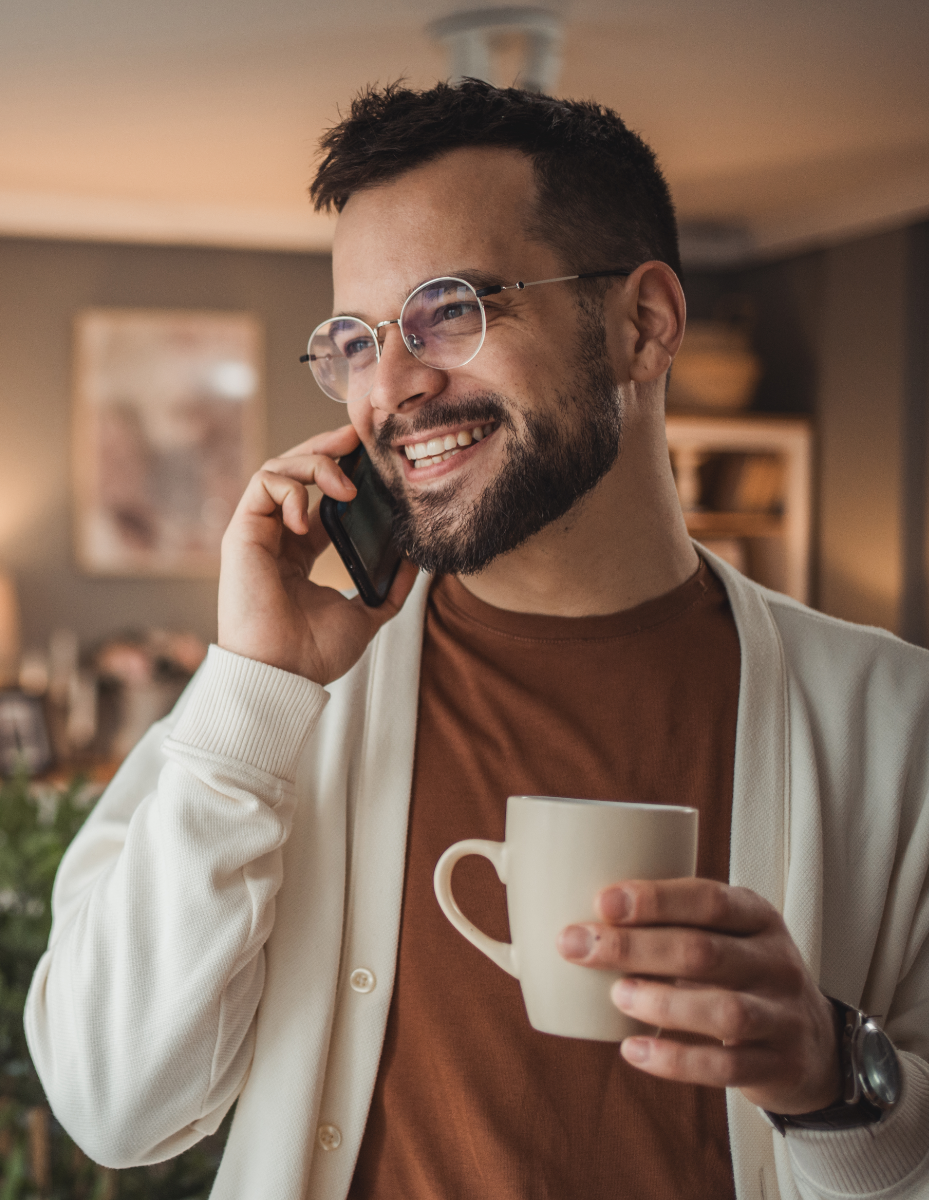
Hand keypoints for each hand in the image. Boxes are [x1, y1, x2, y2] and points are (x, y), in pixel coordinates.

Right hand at [218, 425, 417, 684]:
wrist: (285, 675)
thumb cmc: (315, 653)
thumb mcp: (366, 615)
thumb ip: (389, 588)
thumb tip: (415, 561)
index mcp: (300, 553)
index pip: (318, 496)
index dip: (342, 470)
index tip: (371, 457)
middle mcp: (276, 538)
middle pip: (295, 472)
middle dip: (326, 447)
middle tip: (357, 438)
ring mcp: (257, 533)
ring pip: (277, 469)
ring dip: (314, 464)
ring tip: (345, 486)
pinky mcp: (241, 534)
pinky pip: (262, 484)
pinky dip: (289, 488)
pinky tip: (308, 516)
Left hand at [557, 878, 841, 1113]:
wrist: (814, 1042)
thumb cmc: (742, 974)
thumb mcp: (725, 935)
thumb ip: (671, 923)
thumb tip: (578, 916)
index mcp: (758, 916)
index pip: (709, 899)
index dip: (655, 898)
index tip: (602, 901)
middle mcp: (775, 961)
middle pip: (705, 951)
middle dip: (635, 947)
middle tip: (579, 945)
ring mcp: (781, 1016)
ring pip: (723, 1009)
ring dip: (662, 1002)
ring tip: (616, 995)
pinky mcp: (777, 1065)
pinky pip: (725, 1066)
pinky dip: (675, 1060)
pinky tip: (634, 1050)